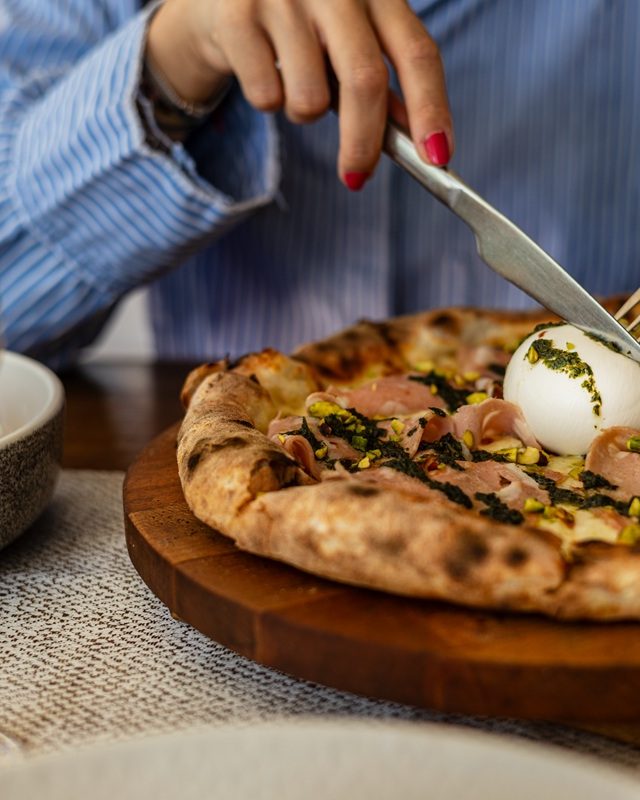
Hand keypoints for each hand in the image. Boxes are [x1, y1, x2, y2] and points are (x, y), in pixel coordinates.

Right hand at [147, 0, 452, 188]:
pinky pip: (266, 97)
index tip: (439, 157)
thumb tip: (423, 141)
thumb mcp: (348, 38)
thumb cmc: (300, 23)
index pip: (416, 52)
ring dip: (303, 113)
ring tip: (291, 84)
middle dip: (363, 144)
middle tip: (356, 177)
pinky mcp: (238, 15)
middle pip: (364, 81)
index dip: (432, 108)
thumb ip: (382, 81)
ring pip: (309, 100)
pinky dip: (267, 101)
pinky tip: (261, 69)